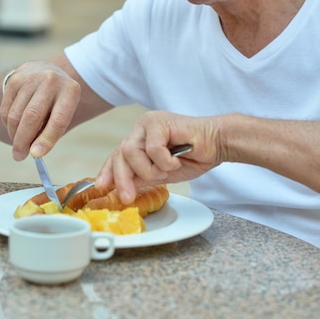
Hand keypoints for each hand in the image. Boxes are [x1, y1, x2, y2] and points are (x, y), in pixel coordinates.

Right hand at [0, 61, 80, 160]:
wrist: (48, 73)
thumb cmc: (58, 102)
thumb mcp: (64, 112)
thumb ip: (52, 131)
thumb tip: (34, 152)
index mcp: (70, 90)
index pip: (58, 119)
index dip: (47, 139)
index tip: (36, 155)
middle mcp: (51, 80)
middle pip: (32, 116)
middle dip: (23, 141)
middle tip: (19, 156)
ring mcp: (31, 77)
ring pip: (15, 115)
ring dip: (14, 135)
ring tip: (19, 143)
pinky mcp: (14, 79)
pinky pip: (6, 110)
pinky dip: (8, 124)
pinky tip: (15, 127)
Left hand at [96, 110, 224, 203]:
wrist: (218, 143)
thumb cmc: (194, 157)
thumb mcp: (163, 173)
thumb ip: (143, 177)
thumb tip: (122, 188)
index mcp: (140, 140)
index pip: (117, 155)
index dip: (108, 171)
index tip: (101, 187)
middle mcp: (141, 129)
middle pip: (120, 154)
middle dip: (122, 179)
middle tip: (128, 197)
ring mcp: (149, 123)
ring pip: (131, 152)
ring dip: (148, 170)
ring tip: (165, 172)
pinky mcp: (159, 121)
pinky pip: (152, 148)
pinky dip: (164, 161)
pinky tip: (177, 160)